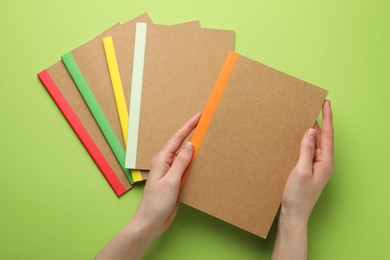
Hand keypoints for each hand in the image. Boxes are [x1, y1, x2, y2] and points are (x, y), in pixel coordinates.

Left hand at [96, 113, 199, 259]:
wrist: (151, 221)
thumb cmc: (157, 202)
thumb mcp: (171, 180)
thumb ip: (181, 162)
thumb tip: (190, 144)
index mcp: (162, 159)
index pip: (178, 138)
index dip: (189, 126)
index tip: (199, 116)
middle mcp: (165, 163)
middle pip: (181, 144)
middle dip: (192, 132)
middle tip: (205, 122)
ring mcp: (170, 171)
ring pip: (184, 155)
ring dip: (194, 146)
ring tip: (206, 137)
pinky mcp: (174, 180)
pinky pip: (185, 166)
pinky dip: (194, 161)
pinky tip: (201, 160)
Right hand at [281, 100, 333, 221]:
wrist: (294, 213)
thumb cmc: (298, 196)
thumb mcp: (301, 170)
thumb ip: (306, 150)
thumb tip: (311, 131)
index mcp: (325, 162)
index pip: (327, 135)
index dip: (326, 117)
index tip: (325, 103)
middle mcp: (323, 162)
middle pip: (321, 137)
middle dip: (317, 121)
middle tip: (310, 106)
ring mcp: (316, 165)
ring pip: (314, 143)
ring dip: (309, 131)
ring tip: (302, 118)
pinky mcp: (308, 169)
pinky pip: (307, 151)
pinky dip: (303, 142)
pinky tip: (296, 137)